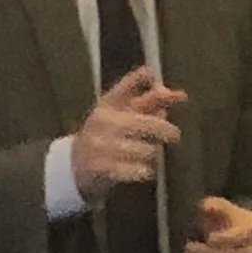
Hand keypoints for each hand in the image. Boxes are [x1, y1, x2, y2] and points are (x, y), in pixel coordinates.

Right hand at [70, 66, 183, 201]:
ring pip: (144, 149)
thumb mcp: (123, 113)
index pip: (125, 87)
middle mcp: (102, 121)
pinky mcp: (101, 167)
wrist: (75, 162)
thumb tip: (176, 95)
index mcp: (107, 104)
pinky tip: (143, 170)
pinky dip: (143, 171)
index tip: (160, 82)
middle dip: (164, 129)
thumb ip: (150, 102)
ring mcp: (100, 144)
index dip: (140, 81)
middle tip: (174, 135)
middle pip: (144, 123)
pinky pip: (135, 170)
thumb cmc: (107, 134)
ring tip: (148, 153)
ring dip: (151, 152)